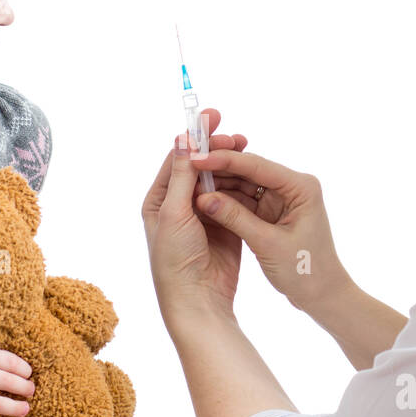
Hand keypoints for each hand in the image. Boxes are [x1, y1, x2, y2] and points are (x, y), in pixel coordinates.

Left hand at [141, 108, 250, 326]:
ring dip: (234, 164)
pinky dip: (245, 185)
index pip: (178, 158)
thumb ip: (181, 176)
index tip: (212, 116)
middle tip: (238, 135)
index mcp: (160, 199)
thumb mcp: (174, 213)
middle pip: (202, 166)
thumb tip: (182, 138)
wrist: (197, 301)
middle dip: (219, 148)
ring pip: (221, 180)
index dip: (196, 136)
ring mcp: (205, 215)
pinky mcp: (226, 226)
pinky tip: (256, 173)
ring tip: (249, 149)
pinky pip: (236, 199)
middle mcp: (180, 204)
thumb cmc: (175, 260)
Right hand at [180, 145, 352, 315]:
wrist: (322, 295)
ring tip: (191, 182)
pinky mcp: (272, 213)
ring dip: (220, 184)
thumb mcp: (267, 244)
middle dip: (220, 169)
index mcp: (301, 187)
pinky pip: (244, 201)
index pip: (257, 166)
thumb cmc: (305, 270)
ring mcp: (282, 199)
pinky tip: (204, 198)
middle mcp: (292, 186)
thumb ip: (235, 218)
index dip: (225, 160)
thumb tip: (203, 198)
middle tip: (188, 166)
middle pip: (250, 170)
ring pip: (244, 184)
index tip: (197, 157)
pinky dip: (226, 201)